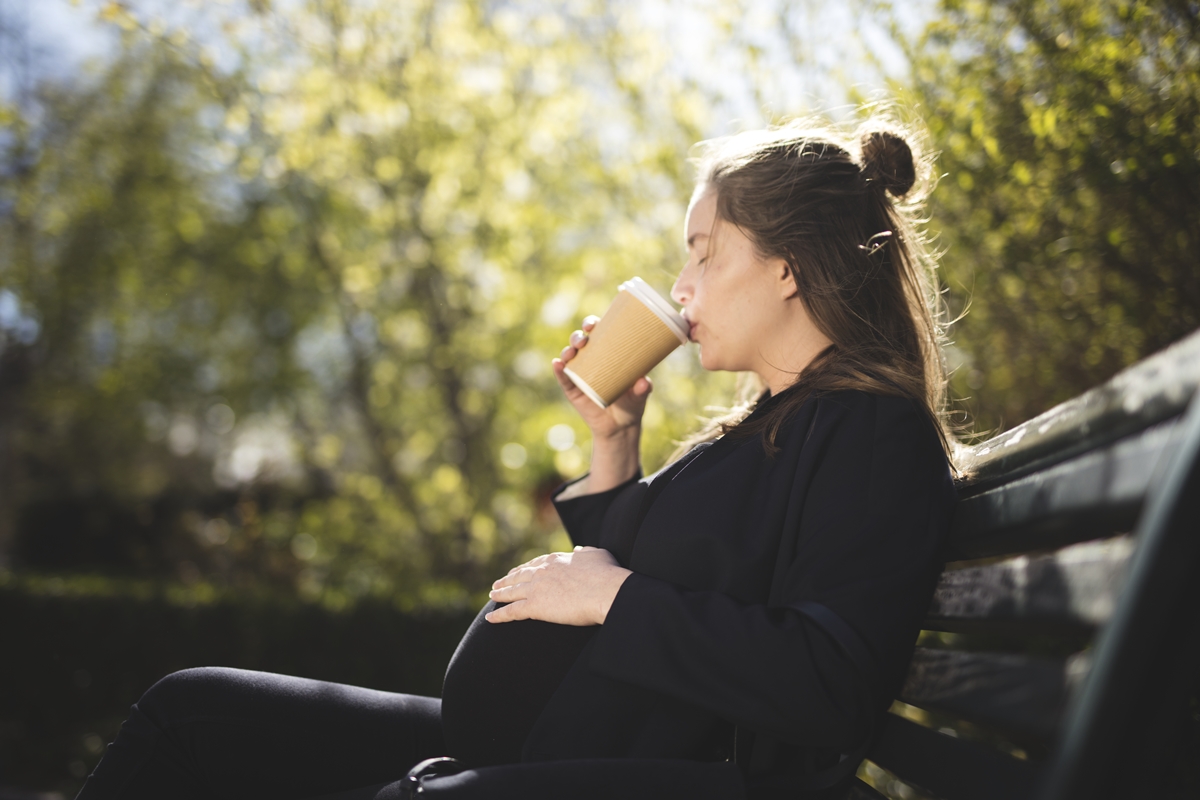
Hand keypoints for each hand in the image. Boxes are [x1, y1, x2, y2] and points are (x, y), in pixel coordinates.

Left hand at [486, 546, 632, 625]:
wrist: (607, 591)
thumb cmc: (607, 575)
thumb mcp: (597, 555)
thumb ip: (585, 552)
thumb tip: (578, 549)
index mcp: (557, 559)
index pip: (536, 563)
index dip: (524, 568)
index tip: (517, 571)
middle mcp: (542, 571)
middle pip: (519, 576)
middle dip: (508, 579)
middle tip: (498, 584)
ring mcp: (537, 588)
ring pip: (512, 592)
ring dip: (500, 594)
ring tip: (492, 596)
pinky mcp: (535, 606)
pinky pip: (512, 612)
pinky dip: (499, 616)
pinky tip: (489, 620)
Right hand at [552, 315, 652, 441]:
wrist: (620, 427)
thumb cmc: (632, 403)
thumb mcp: (639, 396)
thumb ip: (643, 389)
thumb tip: (643, 382)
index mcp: (607, 353)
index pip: (597, 333)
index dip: (591, 324)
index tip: (592, 325)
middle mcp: (590, 360)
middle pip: (580, 341)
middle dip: (578, 336)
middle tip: (583, 340)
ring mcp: (579, 374)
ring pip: (569, 356)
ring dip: (567, 350)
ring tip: (571, 353)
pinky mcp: (572, 389)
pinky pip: (563, 377)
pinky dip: (558, 369)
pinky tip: (557, 364)